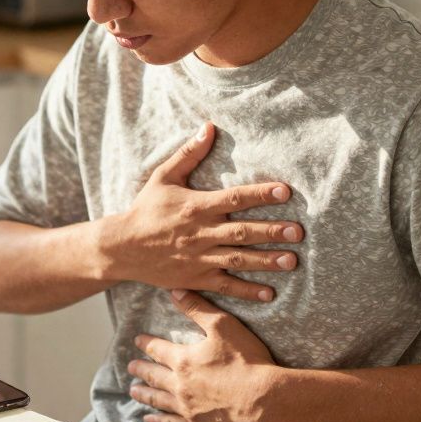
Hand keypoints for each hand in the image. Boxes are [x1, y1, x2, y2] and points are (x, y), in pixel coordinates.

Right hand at [100, 122, 302, 301]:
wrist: (122, 247)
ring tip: (292, 261)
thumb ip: (189, 154)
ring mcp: (199, 258)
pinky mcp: (196, 278)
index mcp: (196, 207)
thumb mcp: (163, 177)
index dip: (261, 194)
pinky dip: (247, 291)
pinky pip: (225, 285)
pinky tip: (269, 294)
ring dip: (266, 261)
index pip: (235, 198)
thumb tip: (209, 127)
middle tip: (298, 232)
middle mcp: (201, 233)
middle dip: (272, 231)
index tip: (285, 191)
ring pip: (239, 259)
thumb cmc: (145, 209)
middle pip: (242, 231)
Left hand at [127, 289, 279, 421]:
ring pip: (158, 399)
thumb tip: (175, 292)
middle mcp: (179, 384)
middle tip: (130, 367)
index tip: (137, 341)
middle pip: (154, 375)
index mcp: (183, 359)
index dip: (147, 344)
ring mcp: (186, 407)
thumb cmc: (246, 360)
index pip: (158, 349)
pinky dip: (158, 421)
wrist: (263, 398)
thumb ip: (197, 309)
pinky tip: (150, 420)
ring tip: (134, 392)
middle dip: (141, 369)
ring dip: (144, 394)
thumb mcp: (223, 326)